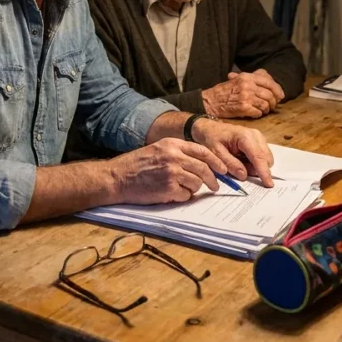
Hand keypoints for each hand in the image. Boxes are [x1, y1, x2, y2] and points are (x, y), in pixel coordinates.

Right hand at [111, 138, 227, 204]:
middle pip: (204, 168)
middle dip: (213, 179)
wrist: (118, 177)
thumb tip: (201, 164)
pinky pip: (186, 195)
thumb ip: (178, 153)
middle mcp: (174, 156)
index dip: (216, 161)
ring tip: (181, 189)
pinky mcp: (168, 188)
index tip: (223, 169)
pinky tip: (171, 194)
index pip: (203, 151)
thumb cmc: (137, 164)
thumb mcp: (158, 149)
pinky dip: (182, 197)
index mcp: (172, 144)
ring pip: (197, 183)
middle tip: (215, 186)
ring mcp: (172, 172)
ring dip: (194, 189)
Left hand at [191, 117, 273, 186]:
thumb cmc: (212, 138)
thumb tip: (244, 175)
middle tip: (239, 170)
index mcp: (245, 137)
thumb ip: (230, 164)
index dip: (264, 172)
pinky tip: (242, 159)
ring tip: (238, 162)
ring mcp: (259, 137)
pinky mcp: (259, 141)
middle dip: (257, 170)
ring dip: (255, 166)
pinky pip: (262, 156)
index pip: (258, 157)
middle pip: (266, 159)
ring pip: (266, 158)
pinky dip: (254, 162)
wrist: (210, 128)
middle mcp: (255, 135)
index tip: (269, 184)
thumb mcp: (216, 153)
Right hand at [202, 70, 285, 118]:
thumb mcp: (237, 79)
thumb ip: (252, 79)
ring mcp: (246, 97)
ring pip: (265, 104)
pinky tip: (255, 114)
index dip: (277, 89)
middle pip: (269, 94)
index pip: (268, 82)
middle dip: (273, 102)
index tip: (280, 95)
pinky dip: (259, 114)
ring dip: (266, 109)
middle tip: (272, 106)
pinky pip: (258, 113)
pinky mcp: (244, 108)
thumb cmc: (224, 92)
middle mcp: (248, 86)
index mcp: (247, 77)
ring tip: (263, 110)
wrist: (210, 102)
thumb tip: (270, 80)